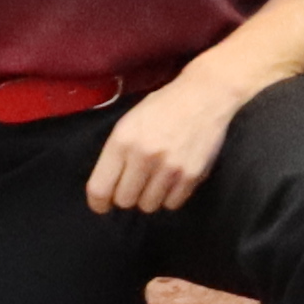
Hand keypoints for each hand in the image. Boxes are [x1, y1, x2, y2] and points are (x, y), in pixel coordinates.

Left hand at [83, 71, 247, 214]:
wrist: (204, 96)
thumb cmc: (162, 107)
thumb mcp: (128, 122)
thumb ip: (116, 154)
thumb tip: (107, 188)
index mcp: (123, 140)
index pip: (100, 188)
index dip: (98, 202)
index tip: (102, 205)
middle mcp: (144, 156)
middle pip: (124, 201)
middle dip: (127, 195)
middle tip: (135, 184)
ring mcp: (169, 168)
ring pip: (148, 206)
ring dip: (149, 196)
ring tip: (156, 179)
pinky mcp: (191, 175)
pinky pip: (172, 204)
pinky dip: (170, 197)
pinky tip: (172, 180)